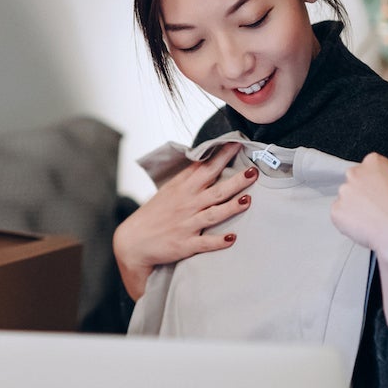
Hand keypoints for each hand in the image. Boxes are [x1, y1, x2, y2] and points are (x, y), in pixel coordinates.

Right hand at [113, 150, 256, 299]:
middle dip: (235, 179)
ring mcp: (186, 225)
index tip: (237, 143)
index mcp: (182, 188)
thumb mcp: (169, 190)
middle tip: (253, 170)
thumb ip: (189, 177)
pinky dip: (217, 241)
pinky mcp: (184, 244)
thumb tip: (207, 160)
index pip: (205, 168)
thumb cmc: (154, 214)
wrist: (133, 242)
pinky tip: (232, 238)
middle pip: (215, 189)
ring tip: (247, 200)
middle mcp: (187, 204)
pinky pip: (204, 243)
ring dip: (231, 207)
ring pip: (213, 214)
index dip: (222, 155)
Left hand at [330, 152, 387, 328]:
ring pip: (345, 204)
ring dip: (356, 216)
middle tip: (381, 220)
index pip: (366, 169)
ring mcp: (345, 192)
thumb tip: (372, 179)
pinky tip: (366, 234)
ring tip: (376, 228)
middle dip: (362, 202)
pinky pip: (339, 220)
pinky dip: (349, 229)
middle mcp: (356, 171)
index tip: (387, 204)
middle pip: (351, 185)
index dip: (376, 190)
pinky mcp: (336, 212)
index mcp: (377, 161)